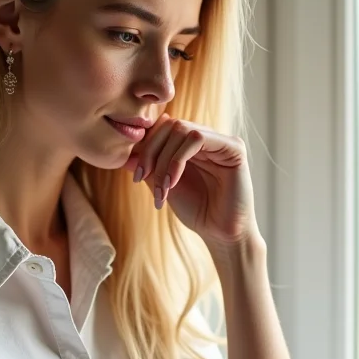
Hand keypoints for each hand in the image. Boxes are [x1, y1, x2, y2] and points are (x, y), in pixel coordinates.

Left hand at [124, 114, 256, 247]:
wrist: (220, 233)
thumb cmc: (196, 210)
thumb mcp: (163, 186)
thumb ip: (148, 168)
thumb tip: (125, 156)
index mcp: (191, 144)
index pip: (163, 127)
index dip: (145, 146)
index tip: (135, 174)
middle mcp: (207, 138)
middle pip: (170, 125)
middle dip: (151, 152)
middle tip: (141, 179)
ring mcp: (221, 141)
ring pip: (181, 129)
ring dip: (164, 160)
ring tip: (161, 188)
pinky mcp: (233, 148)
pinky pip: (198, 138)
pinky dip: (179, 159)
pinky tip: (174, 182)